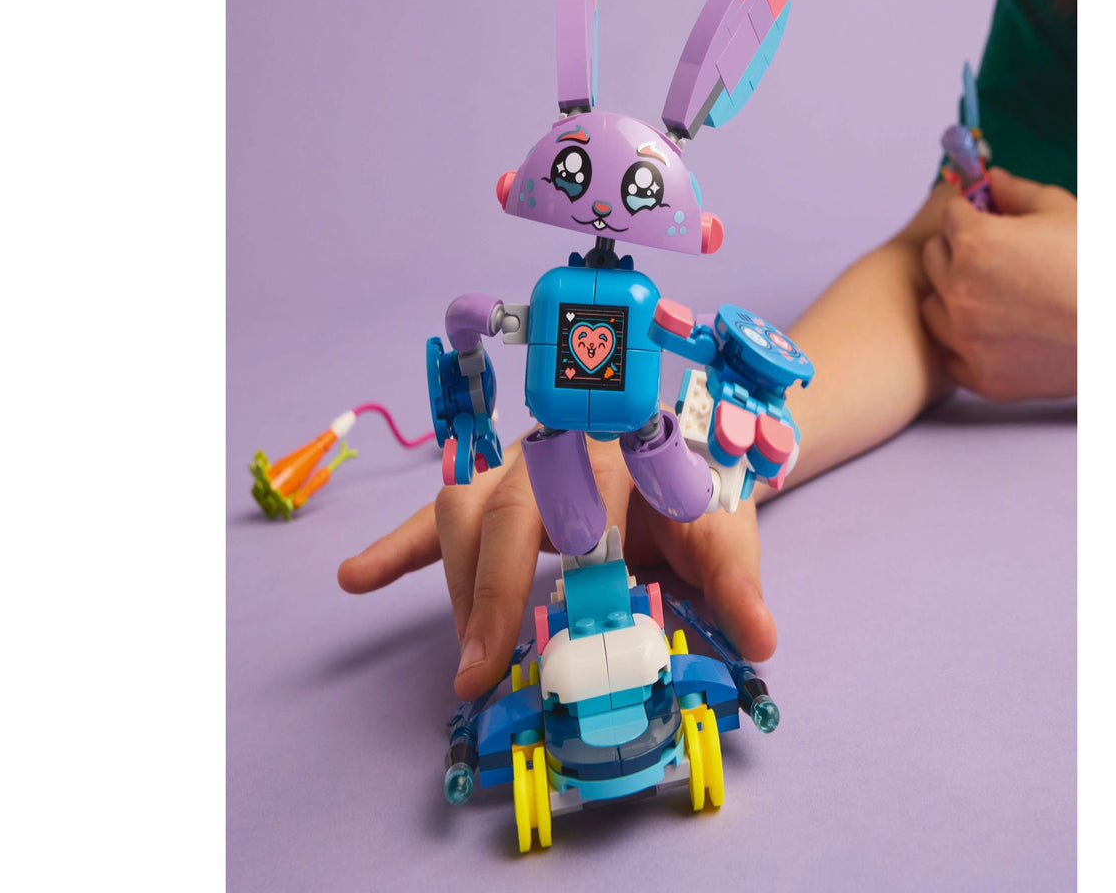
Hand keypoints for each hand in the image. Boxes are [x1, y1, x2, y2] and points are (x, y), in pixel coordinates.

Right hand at [337, 432, 775, 699]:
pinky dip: (397, 548)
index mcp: (618, 448)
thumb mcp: (727, 531)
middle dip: (489, 593)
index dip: (559, 570)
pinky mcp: (494, 487)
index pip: (577, 504)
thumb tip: (760, 640)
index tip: (535, 638)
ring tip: (466, 656)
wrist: (687, 443)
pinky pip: (435, 512)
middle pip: (503, 509)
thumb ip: (740, 582)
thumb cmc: (701, 489)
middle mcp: (556, 446)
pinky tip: (355, 579)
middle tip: (480, 672)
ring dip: (458, 585)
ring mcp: (518, 463)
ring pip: (463, 507)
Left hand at [920, 168, 1076, 399]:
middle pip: (934, 258)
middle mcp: (960, 290)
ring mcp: (966, 337)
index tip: (989, 222)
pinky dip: (966, 346)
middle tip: (996, 259)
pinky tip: (997, 336)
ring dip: (953, 299)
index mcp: (976, 242)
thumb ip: (1018, 191)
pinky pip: (950, 355)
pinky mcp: (981, 376)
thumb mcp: (1064, 212)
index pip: (950, 217)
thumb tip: (991, 179)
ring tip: (996, 299)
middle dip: (958, 252)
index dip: (973, 216)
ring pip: (933, 308)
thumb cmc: (1102, 265)